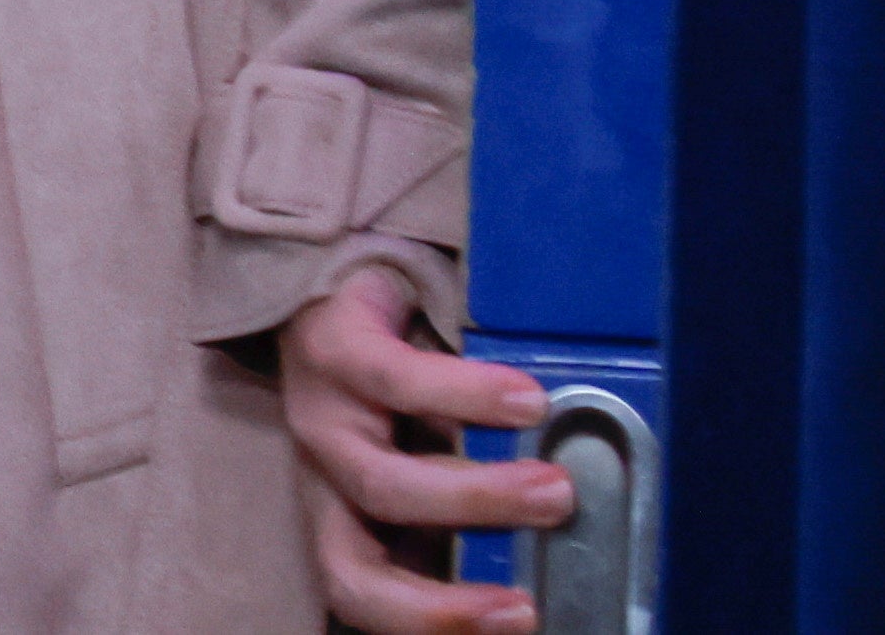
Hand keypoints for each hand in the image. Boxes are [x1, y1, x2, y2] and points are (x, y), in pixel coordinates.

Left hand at [276, 266, 564, 634]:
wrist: (340, 284)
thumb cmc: (398, 389)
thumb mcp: (427, 458)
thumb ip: (471, 509)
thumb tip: (563, 546)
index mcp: (346, 519)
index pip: (362, 595)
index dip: (428, 623)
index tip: (520, 620)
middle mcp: (324, 482)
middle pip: (354, 571)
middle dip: (441, 602)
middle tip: (526, 605)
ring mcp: (321, 417)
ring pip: (382, 484)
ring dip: (478, 497)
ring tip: (555, 489)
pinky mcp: (335, 350)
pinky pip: (396, 381)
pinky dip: (467, 395)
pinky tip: (527, 401)